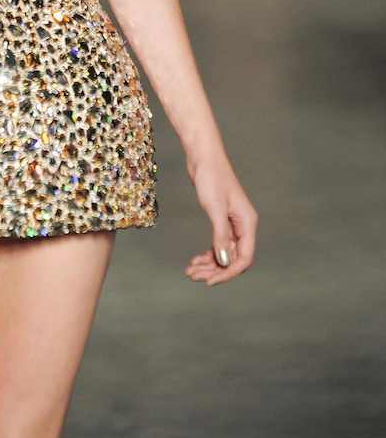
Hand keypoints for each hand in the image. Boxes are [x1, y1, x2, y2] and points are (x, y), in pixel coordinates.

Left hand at [184, 149, 257, 285]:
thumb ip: (221, 236)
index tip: (209, 281)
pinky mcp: (220, 218)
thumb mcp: (215, 209)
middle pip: (234, 258)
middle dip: (215, 270)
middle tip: (193, 276)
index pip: (244, 258)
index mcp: (247, 223)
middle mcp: (242, 225)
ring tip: (190, 270)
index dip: (228, 273)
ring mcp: (232, 222)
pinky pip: (218, 244)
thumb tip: (225, 262)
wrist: (202, 156)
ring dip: (209, 264)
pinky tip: (195, 259)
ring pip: (225, 252)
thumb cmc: (211, 178)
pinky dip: (208, 253)